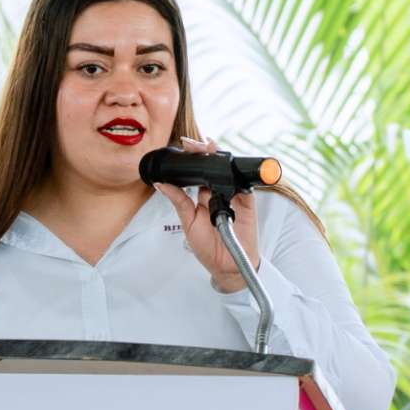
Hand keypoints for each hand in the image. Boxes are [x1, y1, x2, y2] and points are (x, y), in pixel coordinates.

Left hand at [153, 136, 260, 292]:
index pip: (199, 171)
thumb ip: (178, 201)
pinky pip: (243, 185)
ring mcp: (234, 196)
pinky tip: (226, 168)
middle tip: (193, 143)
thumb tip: (161, 184)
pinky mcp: (247, 202)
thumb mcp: (188, 222)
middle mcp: (220, 193)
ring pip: (229, 171)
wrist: (226, 266)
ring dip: (220, 159)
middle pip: (215, 166)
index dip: (193, 158)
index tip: (184, 145)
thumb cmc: (208, 247)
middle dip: (206, 151)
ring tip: (209, 148)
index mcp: (204, 196)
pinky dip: (236, 175)